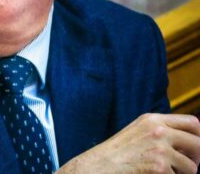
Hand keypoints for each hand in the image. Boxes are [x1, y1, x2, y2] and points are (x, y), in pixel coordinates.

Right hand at [58, 113, 199, 173]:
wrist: (99, 166)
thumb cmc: (118, 152)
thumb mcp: (138, 131)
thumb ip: (160, 130)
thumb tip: (189, 140)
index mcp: (153, 119)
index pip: (192, 122)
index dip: (199, 136)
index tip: (194, 147)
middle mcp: (158, 130)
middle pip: (197, 143)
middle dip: (196, 157)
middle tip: (188, 165)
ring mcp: (160, 149)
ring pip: (192, 166)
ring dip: (183, 172)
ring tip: (166, 172)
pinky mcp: (159, 167)